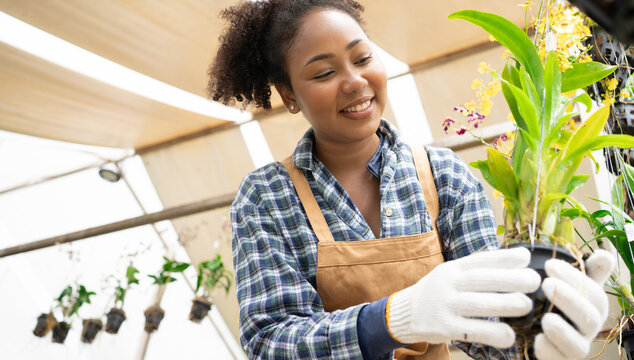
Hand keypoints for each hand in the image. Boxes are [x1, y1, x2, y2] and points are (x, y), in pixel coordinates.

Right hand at [386, 247, 540, 346]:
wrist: (405, 312)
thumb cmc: (439, 292)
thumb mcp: (452, 274)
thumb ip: (478, 270)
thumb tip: (519, 260)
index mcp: (453, 268)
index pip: (480, 260)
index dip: (503, 257)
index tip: (526, 257)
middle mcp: (448, 284)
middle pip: (481, 279)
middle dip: (510, 279)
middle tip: (535, 280)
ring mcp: (445, 306)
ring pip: (478, 304)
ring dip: (505, 304)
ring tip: (526, 306)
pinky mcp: (444, 328)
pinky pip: (471, 331)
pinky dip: (492, 333)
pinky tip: (509, 336)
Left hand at [534, 249, 614, 359]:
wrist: (535, 334)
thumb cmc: (556, 304)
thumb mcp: (569, 286)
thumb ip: (587, 272)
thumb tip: (605, 254)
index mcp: (592, 309)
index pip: (595, 294)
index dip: (576, 279)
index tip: (549, 264)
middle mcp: (587, 330)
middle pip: (590, 318)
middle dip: (569, 300)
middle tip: (546, 283)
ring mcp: (575, 348)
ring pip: (579, 346)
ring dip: (563, 331)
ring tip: (546, 318)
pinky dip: (549, 351)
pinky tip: (537, 340)